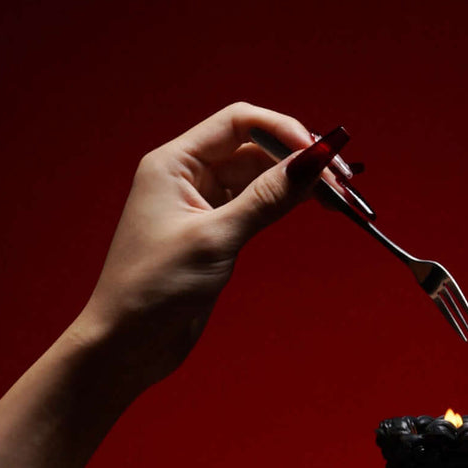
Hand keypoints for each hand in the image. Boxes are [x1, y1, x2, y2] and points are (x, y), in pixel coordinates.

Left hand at [70, 103, 344, 390]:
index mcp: (174, 163)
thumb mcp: (216, 239)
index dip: (284, 131)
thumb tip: (313, 161)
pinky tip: (311, 207)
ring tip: (337, 199)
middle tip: (342, 184)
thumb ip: (267, 198)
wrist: (124, 345)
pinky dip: (284, 204)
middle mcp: (187, 175)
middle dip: (299, 160)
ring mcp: (201, 204)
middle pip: (255, 148)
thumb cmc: (153, 289)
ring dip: (297, 183)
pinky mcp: (215, 232)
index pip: (238, 122)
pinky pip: (256, 204)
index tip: (322, 154)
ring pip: (259, 178)